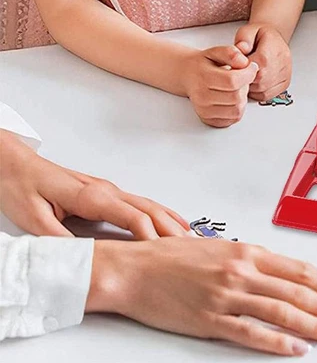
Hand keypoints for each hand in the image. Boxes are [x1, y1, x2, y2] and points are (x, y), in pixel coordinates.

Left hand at [0, 130, 188, 238]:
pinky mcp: (103, 193)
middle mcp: (104, 190)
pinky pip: (138, 203)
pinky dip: (158, 212)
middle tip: (191, 245)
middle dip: (170, 227)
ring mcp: (106, 190)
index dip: (150, 234)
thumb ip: (58, 238)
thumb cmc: (20, 187)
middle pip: (147, 208)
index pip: (131, 215)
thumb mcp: (33, 218)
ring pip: (146, 204)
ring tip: (188, 234)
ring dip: (169, 218)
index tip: (164, 250)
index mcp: (91, 196)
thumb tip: (82, 258)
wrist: (12, 165)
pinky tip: (166, 218)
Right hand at [86, 237, 316, 355]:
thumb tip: (280, 275)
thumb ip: (250, 262)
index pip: (300, 269)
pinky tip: (297, 349)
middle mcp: (243, 270)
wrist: (135, 269)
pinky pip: (251, 333)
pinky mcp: (210, 319)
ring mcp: (227, 295)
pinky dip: (278, 342)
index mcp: (248, 251)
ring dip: (315, 326)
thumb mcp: (220, 249)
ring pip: (283, 311)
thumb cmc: (173, 258)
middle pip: (299, 291)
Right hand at [180, 45, 258, 127]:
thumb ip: (231, 53)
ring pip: (237, 110)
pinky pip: (233, 118)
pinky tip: (233, 98)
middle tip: (242, 77)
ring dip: (243, 98)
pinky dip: (238, 108)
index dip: (248, 73)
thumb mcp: (216, 51)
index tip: (252, 67)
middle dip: (245, 85)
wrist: (187, 76)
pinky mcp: (209, 120)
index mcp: (203, 78)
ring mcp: (204, 111)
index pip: (232, 80)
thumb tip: (244, 62)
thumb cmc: (203, 64)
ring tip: (237, 88)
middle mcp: (202, 97)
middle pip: (237, 96)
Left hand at [235, 23, 291, 102]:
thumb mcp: (248, 30)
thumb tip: (241, 49)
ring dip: (251, 86)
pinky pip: (267, 95)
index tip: (238, 64)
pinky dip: (257, 92)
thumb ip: (243, 38)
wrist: (273, 39)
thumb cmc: (259, 37)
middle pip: (259, 80)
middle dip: (246, 78)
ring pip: (262, 90)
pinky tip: (254, 82)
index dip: (242, 68)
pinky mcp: (285, 83)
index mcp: (274, 48)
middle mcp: (283, 62)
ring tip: (248, 74)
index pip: (256, 66)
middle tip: (241, 70)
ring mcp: (285, 74)